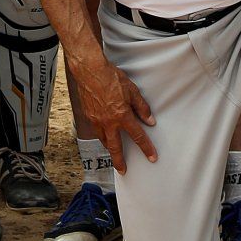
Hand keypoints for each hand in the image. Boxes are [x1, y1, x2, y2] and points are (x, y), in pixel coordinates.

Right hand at [70, 53, 155, 171]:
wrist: (89, 70)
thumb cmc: (111, 77)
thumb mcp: (132, 90)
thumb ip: (142, 107)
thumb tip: (150, 121)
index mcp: (122, 116)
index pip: (137, 136)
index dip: (146, 148)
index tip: (152, 158)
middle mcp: (108, 122)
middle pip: (115, 147)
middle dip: (119, 161)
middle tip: (123, 170)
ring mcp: (96, 120)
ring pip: (103, 140)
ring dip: (109, 148)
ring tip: (113, 153)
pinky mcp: (87, 115)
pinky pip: (95, 130)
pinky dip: (100, 135)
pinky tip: (103, 134)